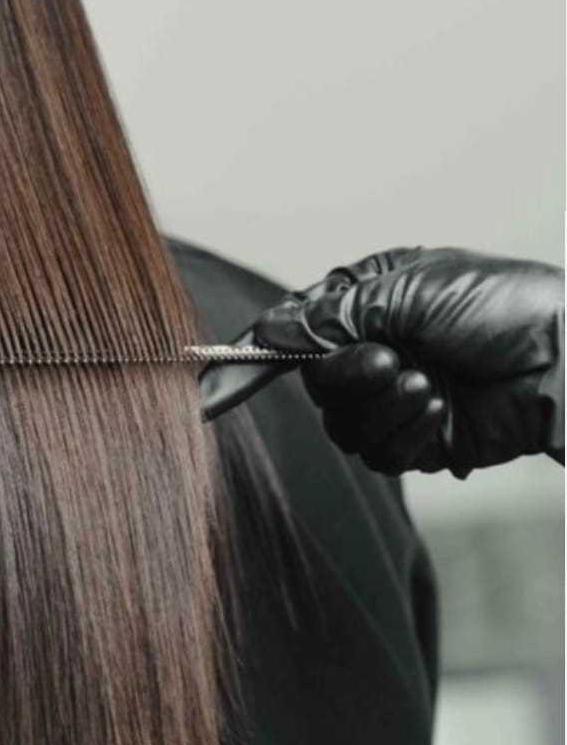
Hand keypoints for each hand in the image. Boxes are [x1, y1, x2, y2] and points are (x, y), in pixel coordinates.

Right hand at [246, 245, 563, 477]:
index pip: (295, 330)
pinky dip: (406, 432)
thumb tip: (269, 330)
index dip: (253, 359)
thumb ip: (331, 314)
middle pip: (314, 384)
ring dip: (384, 406)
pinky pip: (380, 454)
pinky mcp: (420, 440)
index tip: (213, 392)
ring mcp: (397, 397)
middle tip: (391, 359)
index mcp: (369, 299)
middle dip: (347, 376)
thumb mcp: (407, 290)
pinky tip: (441, 408)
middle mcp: (376, 348)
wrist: (564, 356)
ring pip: (343, 425)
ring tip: (430, 383)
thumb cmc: (499, 307)